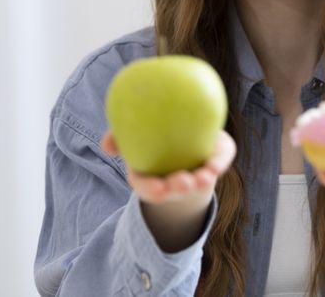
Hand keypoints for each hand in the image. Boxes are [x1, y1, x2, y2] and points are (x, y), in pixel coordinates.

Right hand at [101, 129, 236, 205]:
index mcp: (149, 177)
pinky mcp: (210, 162)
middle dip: (179, 189)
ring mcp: (191, 174)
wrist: (176, 134)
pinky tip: (216, 165)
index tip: (160, 189)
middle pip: (174, 190)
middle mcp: (171, 180)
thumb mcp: (130, 137)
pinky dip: (217, 164)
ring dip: (201, 182)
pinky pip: (216, 164)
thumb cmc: (149, 136)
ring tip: (206, 177)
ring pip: (197, 182)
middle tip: (186, 182)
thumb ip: (117, 138)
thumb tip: (107, 145)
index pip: (147, 188)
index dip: (152, 190)